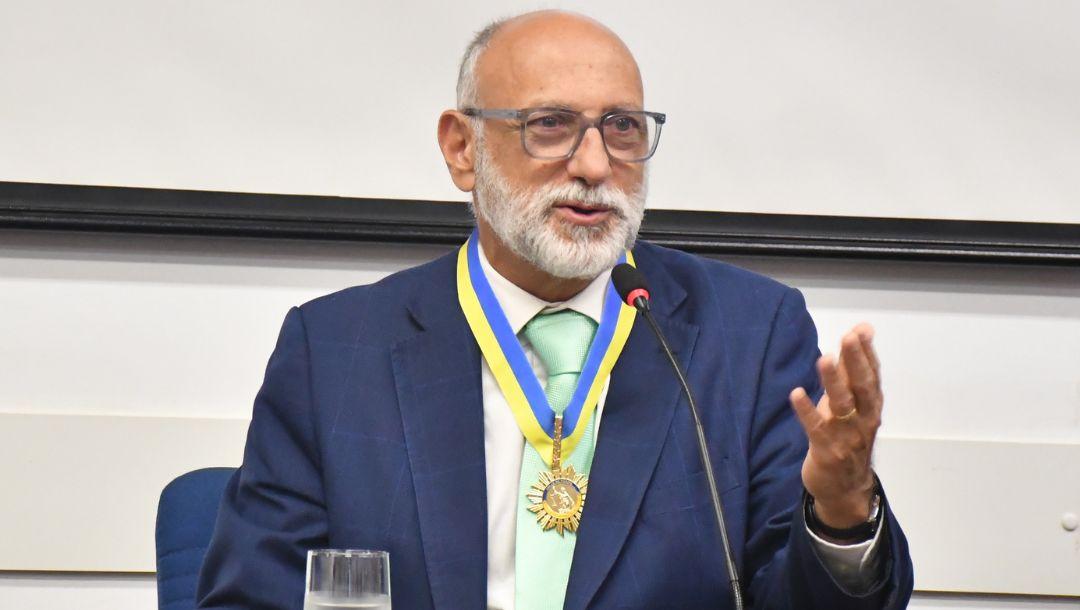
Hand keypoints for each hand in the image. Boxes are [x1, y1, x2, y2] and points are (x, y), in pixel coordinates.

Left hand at [789, 323, 881, 529]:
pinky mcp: (827, 450)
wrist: (845, 488)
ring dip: (833, 381)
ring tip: (824, 358)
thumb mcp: (852, 405)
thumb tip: (859, 332)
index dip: (867, 353)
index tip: (861, 330)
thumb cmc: (846, 438)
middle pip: (862, 387)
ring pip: (842, 405)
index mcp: (871, 407)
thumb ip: (852, 371)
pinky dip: (807, 411)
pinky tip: (796, 394)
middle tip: (849, 337)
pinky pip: (816, 428)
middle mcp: (863, 419)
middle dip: (856, 362)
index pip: (872, 376)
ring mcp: (847, 436)